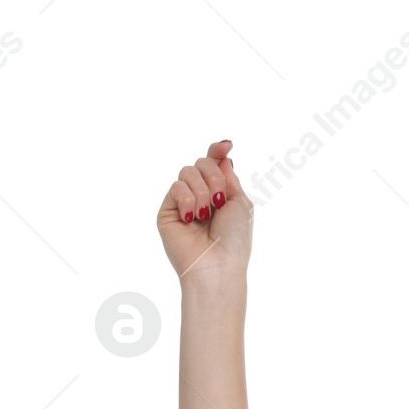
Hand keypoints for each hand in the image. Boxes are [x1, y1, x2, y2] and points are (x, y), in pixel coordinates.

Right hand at [156, 139, 252, 285]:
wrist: (218, 264)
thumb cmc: (234, 240)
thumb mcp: (240, 204)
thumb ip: (230, 178)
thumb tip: (223, 156)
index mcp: (221, 195)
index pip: (215, 164)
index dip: (217, 151)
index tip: (226, 145)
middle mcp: (202, 196)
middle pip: (202, 163)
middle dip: (214, 177)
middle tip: (220, 201)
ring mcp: (184, 203)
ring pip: (187, 172)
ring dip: (202, 191)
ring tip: (207, 214)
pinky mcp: (168, 210)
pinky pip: (175, 187)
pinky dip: (188, 200)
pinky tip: (192, 218)